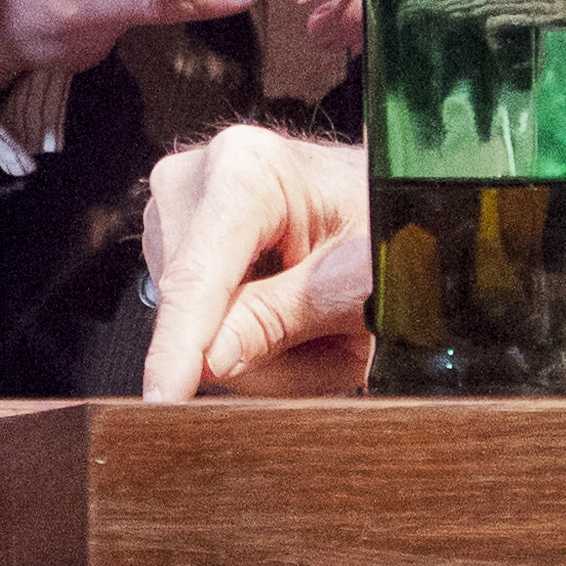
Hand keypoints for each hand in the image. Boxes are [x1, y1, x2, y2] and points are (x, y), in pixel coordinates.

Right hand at [137, 124, 374, 399]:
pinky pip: (198, 334)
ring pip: (195, 335)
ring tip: (326, 325)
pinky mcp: (178, 250)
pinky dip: (255, 348)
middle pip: (196, 314)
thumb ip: (284, 318)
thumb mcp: (359, 283)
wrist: (400, 214)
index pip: (199, 274)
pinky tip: (296, 320)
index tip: (165, 398)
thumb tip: (209, 360)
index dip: (180, 344)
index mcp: (247, 168)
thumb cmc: (391, 231)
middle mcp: (198, 181)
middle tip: (340, 343)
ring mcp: (180, 215)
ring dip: (268, 358)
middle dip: (266, 357)